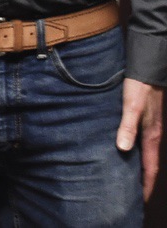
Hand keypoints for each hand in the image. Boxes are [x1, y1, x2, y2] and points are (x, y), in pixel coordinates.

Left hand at [117, 78, 163, 199]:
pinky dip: (131, 150)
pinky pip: (138, 140)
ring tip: (123, 177)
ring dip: (135, 166)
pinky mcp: (142, 118)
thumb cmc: (139, 88)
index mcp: (151, 136)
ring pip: (143, 152)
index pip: (150, 168)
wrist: (146, 69)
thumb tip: (123, 148)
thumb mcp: (131, 107)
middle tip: (129, 194)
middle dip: (140, 180)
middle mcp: (151, 134)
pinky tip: (120, 150)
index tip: (139, 201)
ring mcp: (148, 127)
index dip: (145, 185)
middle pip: (147, 163)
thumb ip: (127, 127)